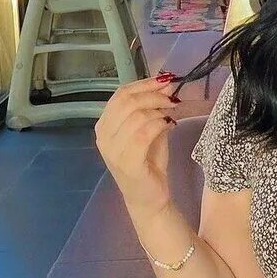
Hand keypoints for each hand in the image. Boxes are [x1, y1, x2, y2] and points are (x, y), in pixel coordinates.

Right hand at [94, 75, 179, 219]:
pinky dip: (160, 125)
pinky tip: (170, 127)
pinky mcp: (127, 162)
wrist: (148, 197)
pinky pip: (144, 134)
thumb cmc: (148, 161)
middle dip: (154, 96)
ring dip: (159, 110)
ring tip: (172, 115)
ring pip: (137, 116)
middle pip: (128, 102)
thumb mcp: (150, 128)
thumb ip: (154, 108)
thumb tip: (166, 84)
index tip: (165, 80)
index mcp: (104, 125)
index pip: (120, 94)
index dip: (144, 84)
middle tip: (173, 98)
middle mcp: (103, 136)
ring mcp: (113, 150)